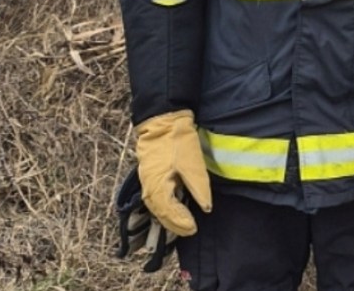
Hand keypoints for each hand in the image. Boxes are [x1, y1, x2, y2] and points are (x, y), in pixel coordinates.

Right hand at [135, 110, 211, 236]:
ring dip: (168, 218)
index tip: (194, 228)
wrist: (163, 120)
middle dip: (174, 225)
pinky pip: (156, 199)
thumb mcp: (193, 164)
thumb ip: (199, 188)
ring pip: (156, 207)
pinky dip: (164, 208)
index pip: (169, 212)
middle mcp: (149, 188)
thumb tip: (206, 208)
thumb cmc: (178, 142)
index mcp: (158, 187)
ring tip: (181, 226)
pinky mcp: (150, 176)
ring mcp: (147, 182)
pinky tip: (173, 209)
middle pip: (160, 213)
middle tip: (189, 231)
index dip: (182, 223)